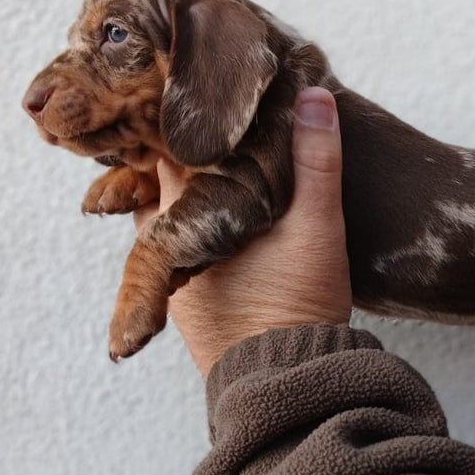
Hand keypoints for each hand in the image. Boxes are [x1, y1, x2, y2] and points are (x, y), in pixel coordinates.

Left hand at [135, 89, 352, 374]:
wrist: (284, 385)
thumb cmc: (296, 305)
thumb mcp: (316, 225)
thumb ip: (316, 160)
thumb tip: (313, 93)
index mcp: (185, 212)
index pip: (163, 145)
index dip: (176, 115)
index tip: (192, 90)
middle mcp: (164, 242)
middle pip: (158, 180)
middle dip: (178, 151)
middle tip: (205, 121)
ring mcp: (173, 276)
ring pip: (165, 217)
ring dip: (183, 193)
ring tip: (212, 167)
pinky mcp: (188, 304)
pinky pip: (180, 252)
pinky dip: (194, 229)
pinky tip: (223, 224)